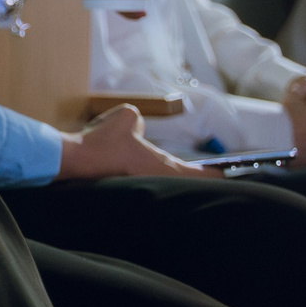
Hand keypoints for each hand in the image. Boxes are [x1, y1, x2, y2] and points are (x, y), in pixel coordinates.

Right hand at [56, 103, 206, 179]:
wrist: (77, 160)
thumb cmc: (104, 140)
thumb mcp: (128, 117)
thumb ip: (139, 122)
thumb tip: (136, 130)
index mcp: (164, 167)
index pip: (201, 176)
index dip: (217, 175)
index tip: (229, 174)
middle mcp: (157, 180)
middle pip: (186, 184)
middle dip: (198, 179)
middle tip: (210, 175)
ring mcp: (143, 187)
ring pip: (167, 184)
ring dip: (174, 180)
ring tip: (181, 174)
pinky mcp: (127, 189)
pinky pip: (149, 183)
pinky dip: (152, 179)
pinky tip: (145, 173)